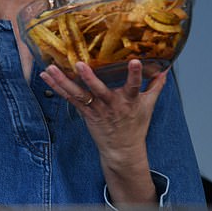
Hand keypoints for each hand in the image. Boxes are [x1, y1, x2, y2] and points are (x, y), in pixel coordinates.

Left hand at [40, 60, 166, 203]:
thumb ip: (155, 86)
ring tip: (50, 68)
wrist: (122, 150)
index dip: (135, 74)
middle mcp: (111, 105)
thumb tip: (165, 70)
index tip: (136, 61)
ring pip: (78, 94)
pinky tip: (45, 76)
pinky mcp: (85, 113)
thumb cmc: (134, 125)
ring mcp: (96, 110)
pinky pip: (69, 98)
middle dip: (89, 78)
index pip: (135, 86)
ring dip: (62, 81)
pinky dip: (56, 87)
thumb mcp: (148, 106)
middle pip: (99, 91)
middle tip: (79, 64)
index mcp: (129, 101)